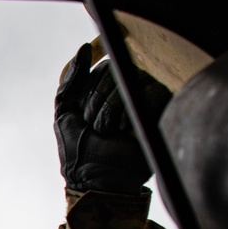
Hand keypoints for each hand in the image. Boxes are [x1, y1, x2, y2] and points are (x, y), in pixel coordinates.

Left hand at [54, 43, 168, 194]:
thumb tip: (85, 48)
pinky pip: (150, 92)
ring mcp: (148, 99)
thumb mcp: (64, 112)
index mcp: (109, 89)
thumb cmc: (79, 151)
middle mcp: (131, 90)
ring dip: (109, 111)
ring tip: (109, 133)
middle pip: (114, 72)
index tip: (85, 116)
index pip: (102, 69)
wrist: (97, 180)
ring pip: (129, 81)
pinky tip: (125, 132)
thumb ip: (71, 80)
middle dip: (96, 104)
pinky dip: (130, 114)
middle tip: (97, 129)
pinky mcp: (162, 112)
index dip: (89, 92)